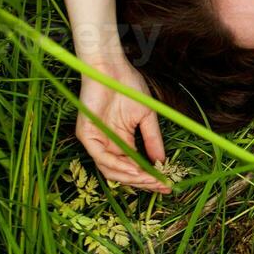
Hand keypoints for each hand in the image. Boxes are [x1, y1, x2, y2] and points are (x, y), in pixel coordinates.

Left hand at [75, 60, 170, 193]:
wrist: (112, 68)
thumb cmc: (128, 87)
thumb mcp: (146, 117)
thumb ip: (152, 140)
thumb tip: (161, 162)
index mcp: (121, 141)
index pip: (133, 167)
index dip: (149, 178)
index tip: (167, 185)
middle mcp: (107, 145)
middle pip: (122, 173)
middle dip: (142, 182)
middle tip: (160, 185)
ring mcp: (96, 141)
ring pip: (110, 170)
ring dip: (131, 177)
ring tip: (149, 178)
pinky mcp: (86, 135)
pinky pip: (101, 157)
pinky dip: (118, 165)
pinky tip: (134, 169)